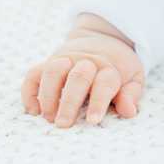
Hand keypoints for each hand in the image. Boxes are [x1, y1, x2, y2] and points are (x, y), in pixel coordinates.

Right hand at [21, 29, 144, 127]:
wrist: (102, 38)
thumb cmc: (118, 67)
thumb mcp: (133, 77)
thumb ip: (130, 94)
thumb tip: (129, 111)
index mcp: (108, 67)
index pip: (104, 82)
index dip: (99, 102)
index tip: (93, 121)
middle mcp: (86, 61)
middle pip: (77, 77)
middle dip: (69, 102)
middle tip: (63, 125)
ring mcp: (65, 60)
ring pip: (53, 71)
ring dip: (48, 95)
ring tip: (48, 118)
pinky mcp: (48, 62)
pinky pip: (34, 73)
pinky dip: (30, 91)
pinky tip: (33, 110)